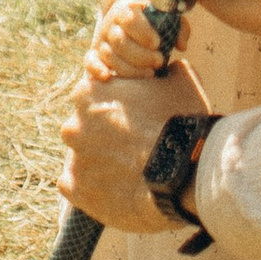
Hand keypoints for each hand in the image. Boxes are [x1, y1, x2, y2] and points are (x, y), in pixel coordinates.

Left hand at [58, 66, 187, 227]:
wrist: (187, 174)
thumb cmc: (183, 122)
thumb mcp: (182, 81)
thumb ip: (168, 70)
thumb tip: (171, 67)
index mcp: (89, 92)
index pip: (93, 95)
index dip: (116, 105)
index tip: (133, 116)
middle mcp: (73, 125)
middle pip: (85, 128)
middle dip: (104, 135)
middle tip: (132, 145)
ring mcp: (73, 160)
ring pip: (81, 158)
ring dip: (98, 161)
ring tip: (128, 170)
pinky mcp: (77, 191)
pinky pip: (76, 186)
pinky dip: (92, 187)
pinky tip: (116, 187)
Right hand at [85, 0, 175, 84]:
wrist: (128, 15)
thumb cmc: (152, 18)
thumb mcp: (166, 16)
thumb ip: (178, 26)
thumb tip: (182, 45)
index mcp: (125, 9)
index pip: (129, 19)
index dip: (143, 32)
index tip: (157, 42)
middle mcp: (110, 24)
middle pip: (120, 41)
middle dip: (140, 55)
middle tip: (159, 61)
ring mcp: (102, 40)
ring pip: (110, 56)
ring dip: (130, 69)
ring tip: (150, 73)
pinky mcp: (95, 54)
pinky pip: (89, 62)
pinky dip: (95, 69)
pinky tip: (108, 77)